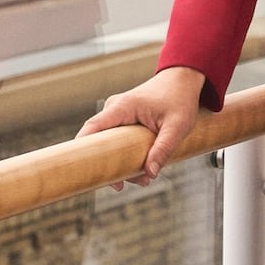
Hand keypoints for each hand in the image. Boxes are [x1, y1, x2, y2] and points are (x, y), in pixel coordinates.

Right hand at [76, 67, 205, 190]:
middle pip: (99, 142)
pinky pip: (117, 140)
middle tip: (123, 185)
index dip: (82, 149)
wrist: (183, 79)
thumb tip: (150, 174)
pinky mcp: (123, 119)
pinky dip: (126, 155)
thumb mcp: (178, 126)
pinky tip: (142, 170)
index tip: (80, 171)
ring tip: (144, 180)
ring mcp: (117, 114)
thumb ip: (164, 149)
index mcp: (123, 107)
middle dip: (109, 166)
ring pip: (110, 144)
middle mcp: (114, 109)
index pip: (92, 128)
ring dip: (121, 164)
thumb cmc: (181, 98)